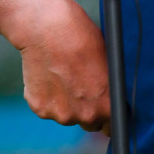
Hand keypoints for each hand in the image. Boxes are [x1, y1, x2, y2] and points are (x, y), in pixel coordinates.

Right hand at [14, 0, 111, 133]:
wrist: (46, 28)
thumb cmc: (81, 36)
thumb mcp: (107, 60)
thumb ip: (109, 86)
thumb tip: (112, 95)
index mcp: (106, 105)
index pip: (113, 126)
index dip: (110, 117)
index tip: (106, 109)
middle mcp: (84, 116)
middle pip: (89, 122)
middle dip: (87, 109)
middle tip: (81, 84)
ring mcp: (59, 114)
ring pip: (67, 115)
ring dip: (67, 103)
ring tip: (62, 74)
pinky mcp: (39, 108)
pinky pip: (48, 107)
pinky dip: (48, 96)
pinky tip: (48, 74)